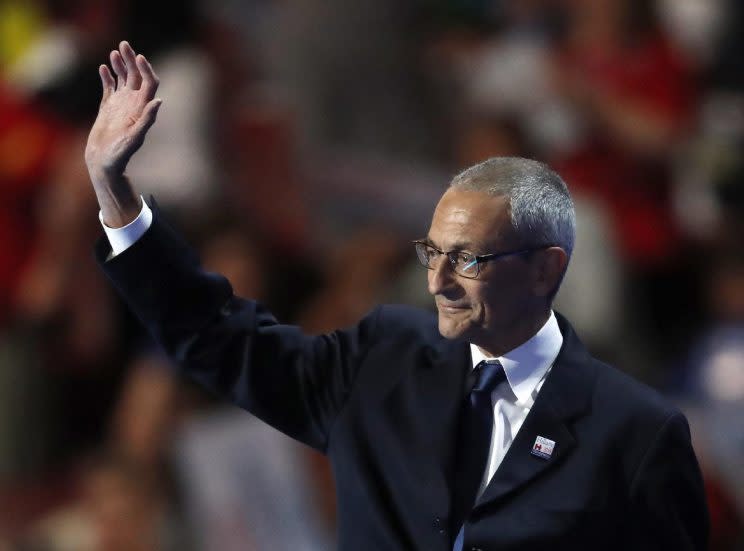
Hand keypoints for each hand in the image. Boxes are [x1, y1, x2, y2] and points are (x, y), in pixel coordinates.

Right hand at [85, 41, 160, 226]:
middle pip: (136, 77)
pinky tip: (103, 67)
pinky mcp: (108, 108)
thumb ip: (147, 119)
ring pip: (123, 79)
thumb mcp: (135, 137)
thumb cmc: (120, 155)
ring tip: (114, 53)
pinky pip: (109, 88)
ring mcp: (121, 105)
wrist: (104, 163)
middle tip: (124, 44)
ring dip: (120, 65)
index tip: (139, 57)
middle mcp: (133, 104)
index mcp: (142, 109)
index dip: (146, 69)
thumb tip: (159, 101)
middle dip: (132, 60)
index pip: (149, 83)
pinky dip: (107, 76)